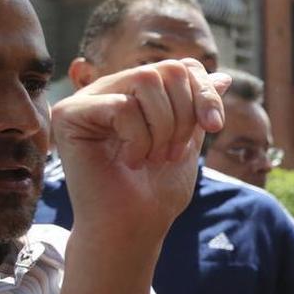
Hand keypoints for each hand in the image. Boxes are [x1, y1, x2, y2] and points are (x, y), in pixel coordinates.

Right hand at [51, 59, 229, 242]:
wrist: (134, 226)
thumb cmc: (157, 190)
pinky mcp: (69, 114)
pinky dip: (138, 138)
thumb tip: (224, 76)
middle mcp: (112, 89)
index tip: (214, 126)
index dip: (203, 92)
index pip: (181, 66)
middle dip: (185, 114)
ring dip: (163, 128)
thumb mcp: (190, 141)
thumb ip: (199, 107)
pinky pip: (121, 106)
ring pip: (145, 81)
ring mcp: (88, 99)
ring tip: (153, 158)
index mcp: (140, 93)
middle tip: (173, 152)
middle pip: (167, 69)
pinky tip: (130, 161)